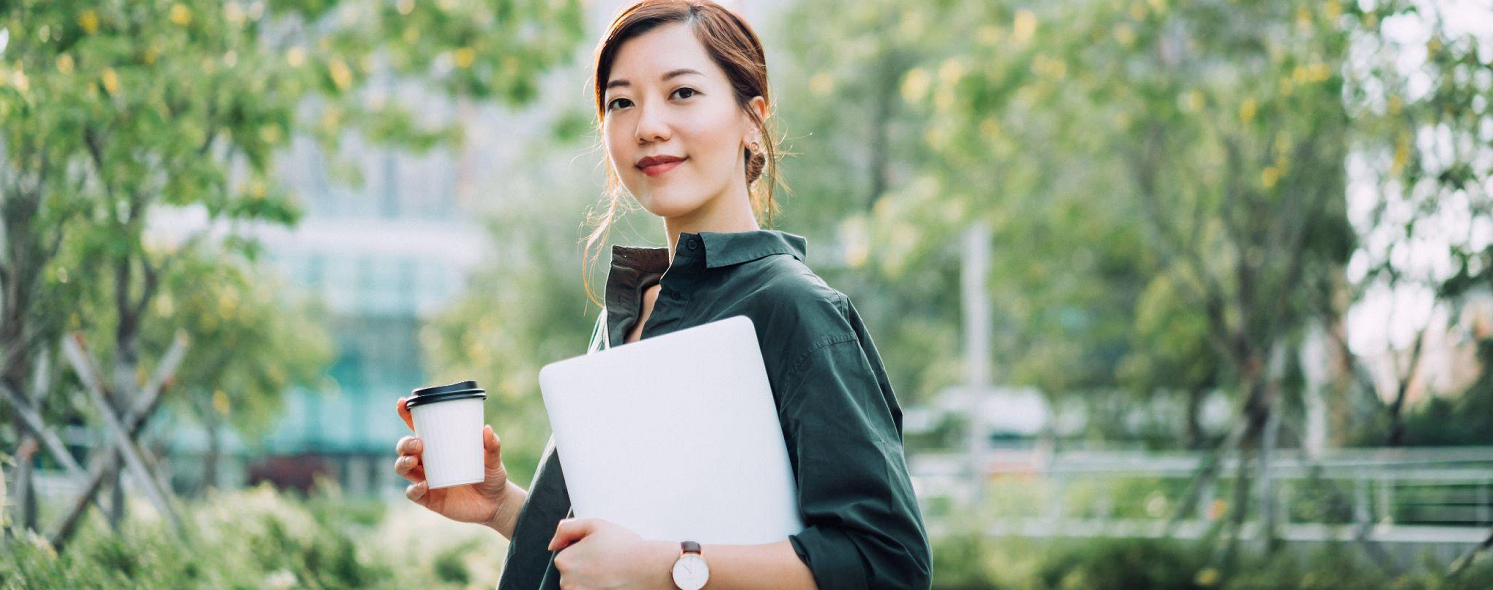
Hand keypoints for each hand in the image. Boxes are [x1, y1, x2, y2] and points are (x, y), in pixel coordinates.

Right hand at [394, 396, 511, 527]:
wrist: (496, 504)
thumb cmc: (492, 475)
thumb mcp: (493, 459)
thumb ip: (492, 445)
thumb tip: (486, 429)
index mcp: (440, 446)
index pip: (418, 428)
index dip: (407, 415)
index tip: (403, 403)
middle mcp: (429, 462)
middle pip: (404, 448)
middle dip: (405, 443)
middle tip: (419, 443)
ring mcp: (426, 480)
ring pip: (403, 468)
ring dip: (403, 462)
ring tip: (415, 459)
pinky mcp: (429, 499)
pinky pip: (413, 493)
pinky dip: (414, 489)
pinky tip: (424, 485)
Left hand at [548, 518, 675, 589]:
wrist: (646, 569)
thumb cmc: (625, 548)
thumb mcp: (595, 524)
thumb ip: (567, 529)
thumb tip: (553, 543)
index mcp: (564, 561)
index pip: (567, 557)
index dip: (584, 552)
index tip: (599, 551)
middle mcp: (567, 582)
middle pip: (572, 574)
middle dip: (587, 568)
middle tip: (607, 562)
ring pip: (581, 585)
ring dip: (592, 581)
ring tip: (610, 573)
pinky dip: (598, 587)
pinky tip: (610, 583)